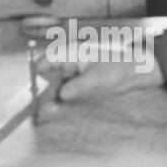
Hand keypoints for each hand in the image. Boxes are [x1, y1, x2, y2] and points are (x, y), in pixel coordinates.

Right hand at [36, 53, 163, 120]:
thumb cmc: (118, 67)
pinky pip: (62, 91)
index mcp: (71, 53)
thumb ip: (78, 86)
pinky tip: (54, 110)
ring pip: (53, 84)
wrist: (136, 72)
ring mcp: (73, 73)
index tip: (31, 89)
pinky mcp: (78, 84)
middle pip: (47, 74)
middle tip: (35, 107)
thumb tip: (61, 94)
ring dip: (48, 97)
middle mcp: (69, 62)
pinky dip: (58, 100)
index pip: (47, 59)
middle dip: (41, 89)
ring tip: (41, 113)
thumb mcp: (98, 78)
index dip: (36, 73)